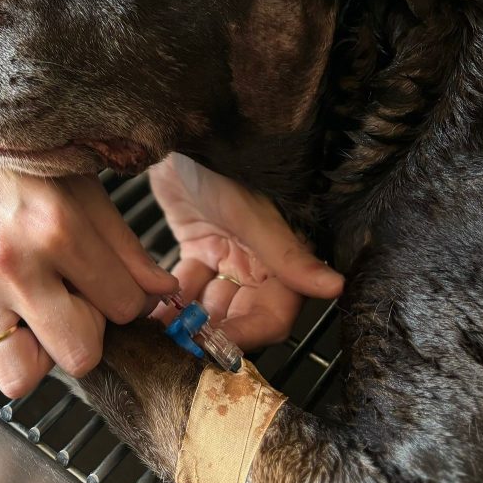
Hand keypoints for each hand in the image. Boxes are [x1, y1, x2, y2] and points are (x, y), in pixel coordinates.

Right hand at [0, 115, 177, 397]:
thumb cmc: (15, 162)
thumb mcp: (82, 188)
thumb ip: (124, 246)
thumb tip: (163, 293)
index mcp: (58, 228)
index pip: (124, 307)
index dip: (125, 302)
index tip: (107, 286)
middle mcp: (13, 264)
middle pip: (79, 355)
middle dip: (85, 335)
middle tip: (71, 306)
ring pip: (20, 377)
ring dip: (33, 358)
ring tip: (31, 324)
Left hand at [150, 154, 343, 349]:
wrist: (175, 133)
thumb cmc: (216, 161)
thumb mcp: (248, 210)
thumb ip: (285, 253)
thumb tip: (334, 287)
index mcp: (279, 256)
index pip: (273, 316)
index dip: (246, 337)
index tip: (211, 350)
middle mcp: (256, 260)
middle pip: (239, 316)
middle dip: (211, 334)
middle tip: (177, 347)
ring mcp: (225, 254)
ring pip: (210, 305)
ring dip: (187, 321)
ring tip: (156, 332)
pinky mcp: (198, 245)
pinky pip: (187, 285)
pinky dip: (170, 300)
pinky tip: (148, 311)